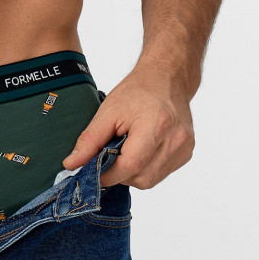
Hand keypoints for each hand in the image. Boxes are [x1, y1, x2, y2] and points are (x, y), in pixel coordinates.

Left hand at [60, 67, 194, 188]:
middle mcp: (176, 140)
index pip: (130, 165)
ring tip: (125, 150)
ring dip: (131, 173)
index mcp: (157, 125)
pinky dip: (144, 169)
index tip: (91, 172)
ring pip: (150, 180)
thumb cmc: (138, 91)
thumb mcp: (107, 111)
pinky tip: (139, 151)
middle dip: (119, 174)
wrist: (167, 78)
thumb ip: (90, 140)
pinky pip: (159, 174)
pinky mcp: (186, 154)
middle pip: (141, 178)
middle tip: (108, 157)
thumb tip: (72, 164)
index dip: (107, 175)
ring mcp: (184, 149)